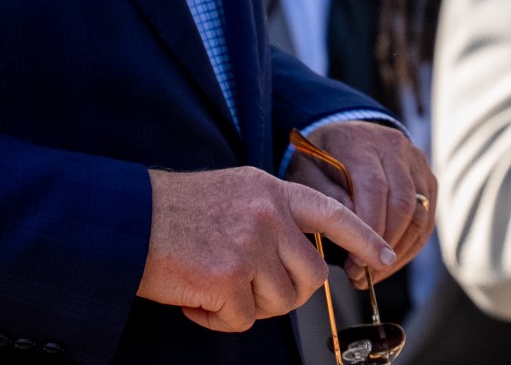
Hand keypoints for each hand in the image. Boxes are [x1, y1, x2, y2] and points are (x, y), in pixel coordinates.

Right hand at [138, 166, 392, 331]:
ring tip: (215, 289)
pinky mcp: (228, 277)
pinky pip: (242, 320)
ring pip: (280, 301)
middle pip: (311, 276)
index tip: (384, 256)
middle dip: (288, 294)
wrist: (125, 221)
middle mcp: (270, 215)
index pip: (336, 213)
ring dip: (250, 307)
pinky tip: (195, 301)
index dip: (364, 239)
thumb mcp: (236, 192)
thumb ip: (273, 215)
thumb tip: (300, 256)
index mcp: (274, 190)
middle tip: (251, 292)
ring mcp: (251, 245)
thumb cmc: (175, 212)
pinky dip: (218, 320)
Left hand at [286, 119, 436, 289]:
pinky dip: (412, 245)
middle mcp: (395, 147)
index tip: (353, 262)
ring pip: (420, 213)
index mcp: (361, 143)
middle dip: (384, 246)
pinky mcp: (427, 177)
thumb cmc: (319, 160)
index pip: (376, 189)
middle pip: (403, 203)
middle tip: (362, 274)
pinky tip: (390, 262)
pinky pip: (427, 217)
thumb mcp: (307, 172)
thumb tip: (352, 226)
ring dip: (399, 250)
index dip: (369, 229)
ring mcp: (416, 161)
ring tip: (374, 273)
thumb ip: (326, 196)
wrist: (344, 133)